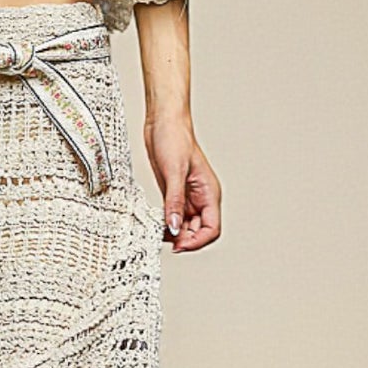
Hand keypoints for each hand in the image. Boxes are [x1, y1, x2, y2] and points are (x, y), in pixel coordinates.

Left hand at [145, 118, 221, 253]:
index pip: (212, 229)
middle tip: (166, 242)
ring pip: (186, 227)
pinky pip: (174, 216)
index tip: (179, 245)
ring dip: (175, 234)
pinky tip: (155, 224)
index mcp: (209, 193)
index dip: (197, 241)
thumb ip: (175, 202)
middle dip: (185, 240)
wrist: (163, 122)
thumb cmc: (174, 139)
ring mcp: (188, 197)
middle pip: (199, 232)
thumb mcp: (174, 172)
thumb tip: (175, 227)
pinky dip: (166, 224)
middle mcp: (201, 198)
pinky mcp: (174, 194)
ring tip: (158, 234)